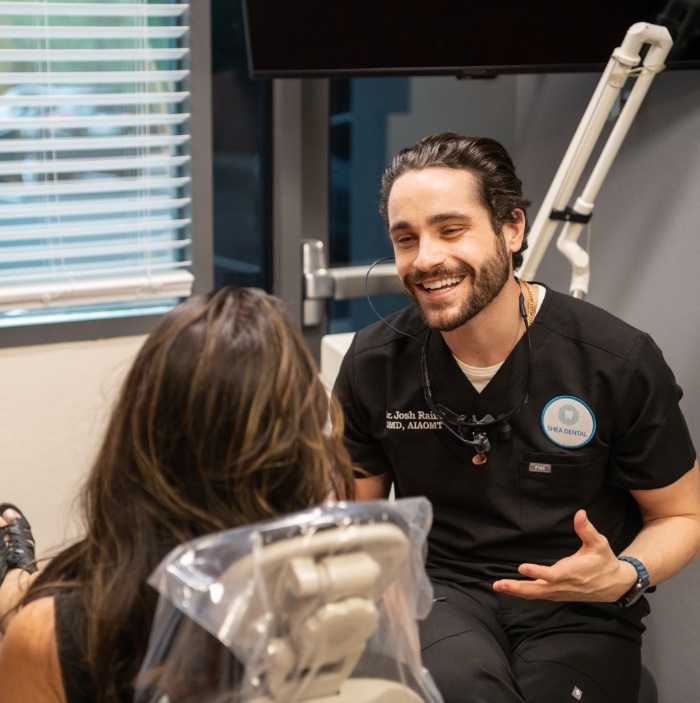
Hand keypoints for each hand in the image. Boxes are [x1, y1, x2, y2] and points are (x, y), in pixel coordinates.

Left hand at [492, 509, 636, 601]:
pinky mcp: (558, 594)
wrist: (615, 585)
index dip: (537, 571)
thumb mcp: (599, 543)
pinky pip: (539, 595)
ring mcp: (560, 592)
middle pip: (538, 589)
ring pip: (536, 594)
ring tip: (498, 586)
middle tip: (499, 584)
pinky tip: (511, 590)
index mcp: (572, 572)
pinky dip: (524, 593)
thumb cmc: (604, 561)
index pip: (552, 574)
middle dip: (518, 587)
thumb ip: (586, 529)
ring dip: (517, 591)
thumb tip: (580, 513)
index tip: (522, 567)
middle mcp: (564, 585)